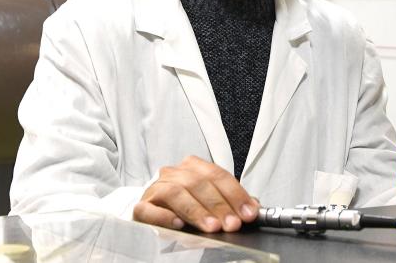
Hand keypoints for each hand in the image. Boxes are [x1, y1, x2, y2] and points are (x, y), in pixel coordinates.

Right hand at [133, 155, 259, 231]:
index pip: (217, 175)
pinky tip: (178, 224)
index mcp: (193, 167)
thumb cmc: (186, 203)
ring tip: (211, 227)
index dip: (235, 194)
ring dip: (197, 211)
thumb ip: (230, 201)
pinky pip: (150, 209)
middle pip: (198, 183)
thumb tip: (253, 207)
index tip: (248, 212)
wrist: (154, 209)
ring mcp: (156, 189)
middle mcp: (174, 173)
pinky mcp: (142, 207)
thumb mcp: (210, 198)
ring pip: (176, 193)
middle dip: (219, 205)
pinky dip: (165, 216)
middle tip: (232, 224)